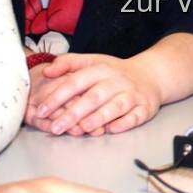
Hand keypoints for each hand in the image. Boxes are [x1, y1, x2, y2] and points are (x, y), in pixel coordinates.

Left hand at [28, 52, 160, 136]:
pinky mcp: (145, 108)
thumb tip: (47, 72)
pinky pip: (134, 117)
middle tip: (55, 127)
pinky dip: (123, 124)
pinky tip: (110, 130)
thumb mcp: (92, 61)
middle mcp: (116, 81)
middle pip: (93, 97)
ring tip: (82, 129)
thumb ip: (68, 64)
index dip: (57, 96)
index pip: (76, 82)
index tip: (41, 110)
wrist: (150, 76)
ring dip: (99, 118)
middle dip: (73, 113)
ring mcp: (132, 95)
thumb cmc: (114, 72)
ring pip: (115, 107)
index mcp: (100, 69)